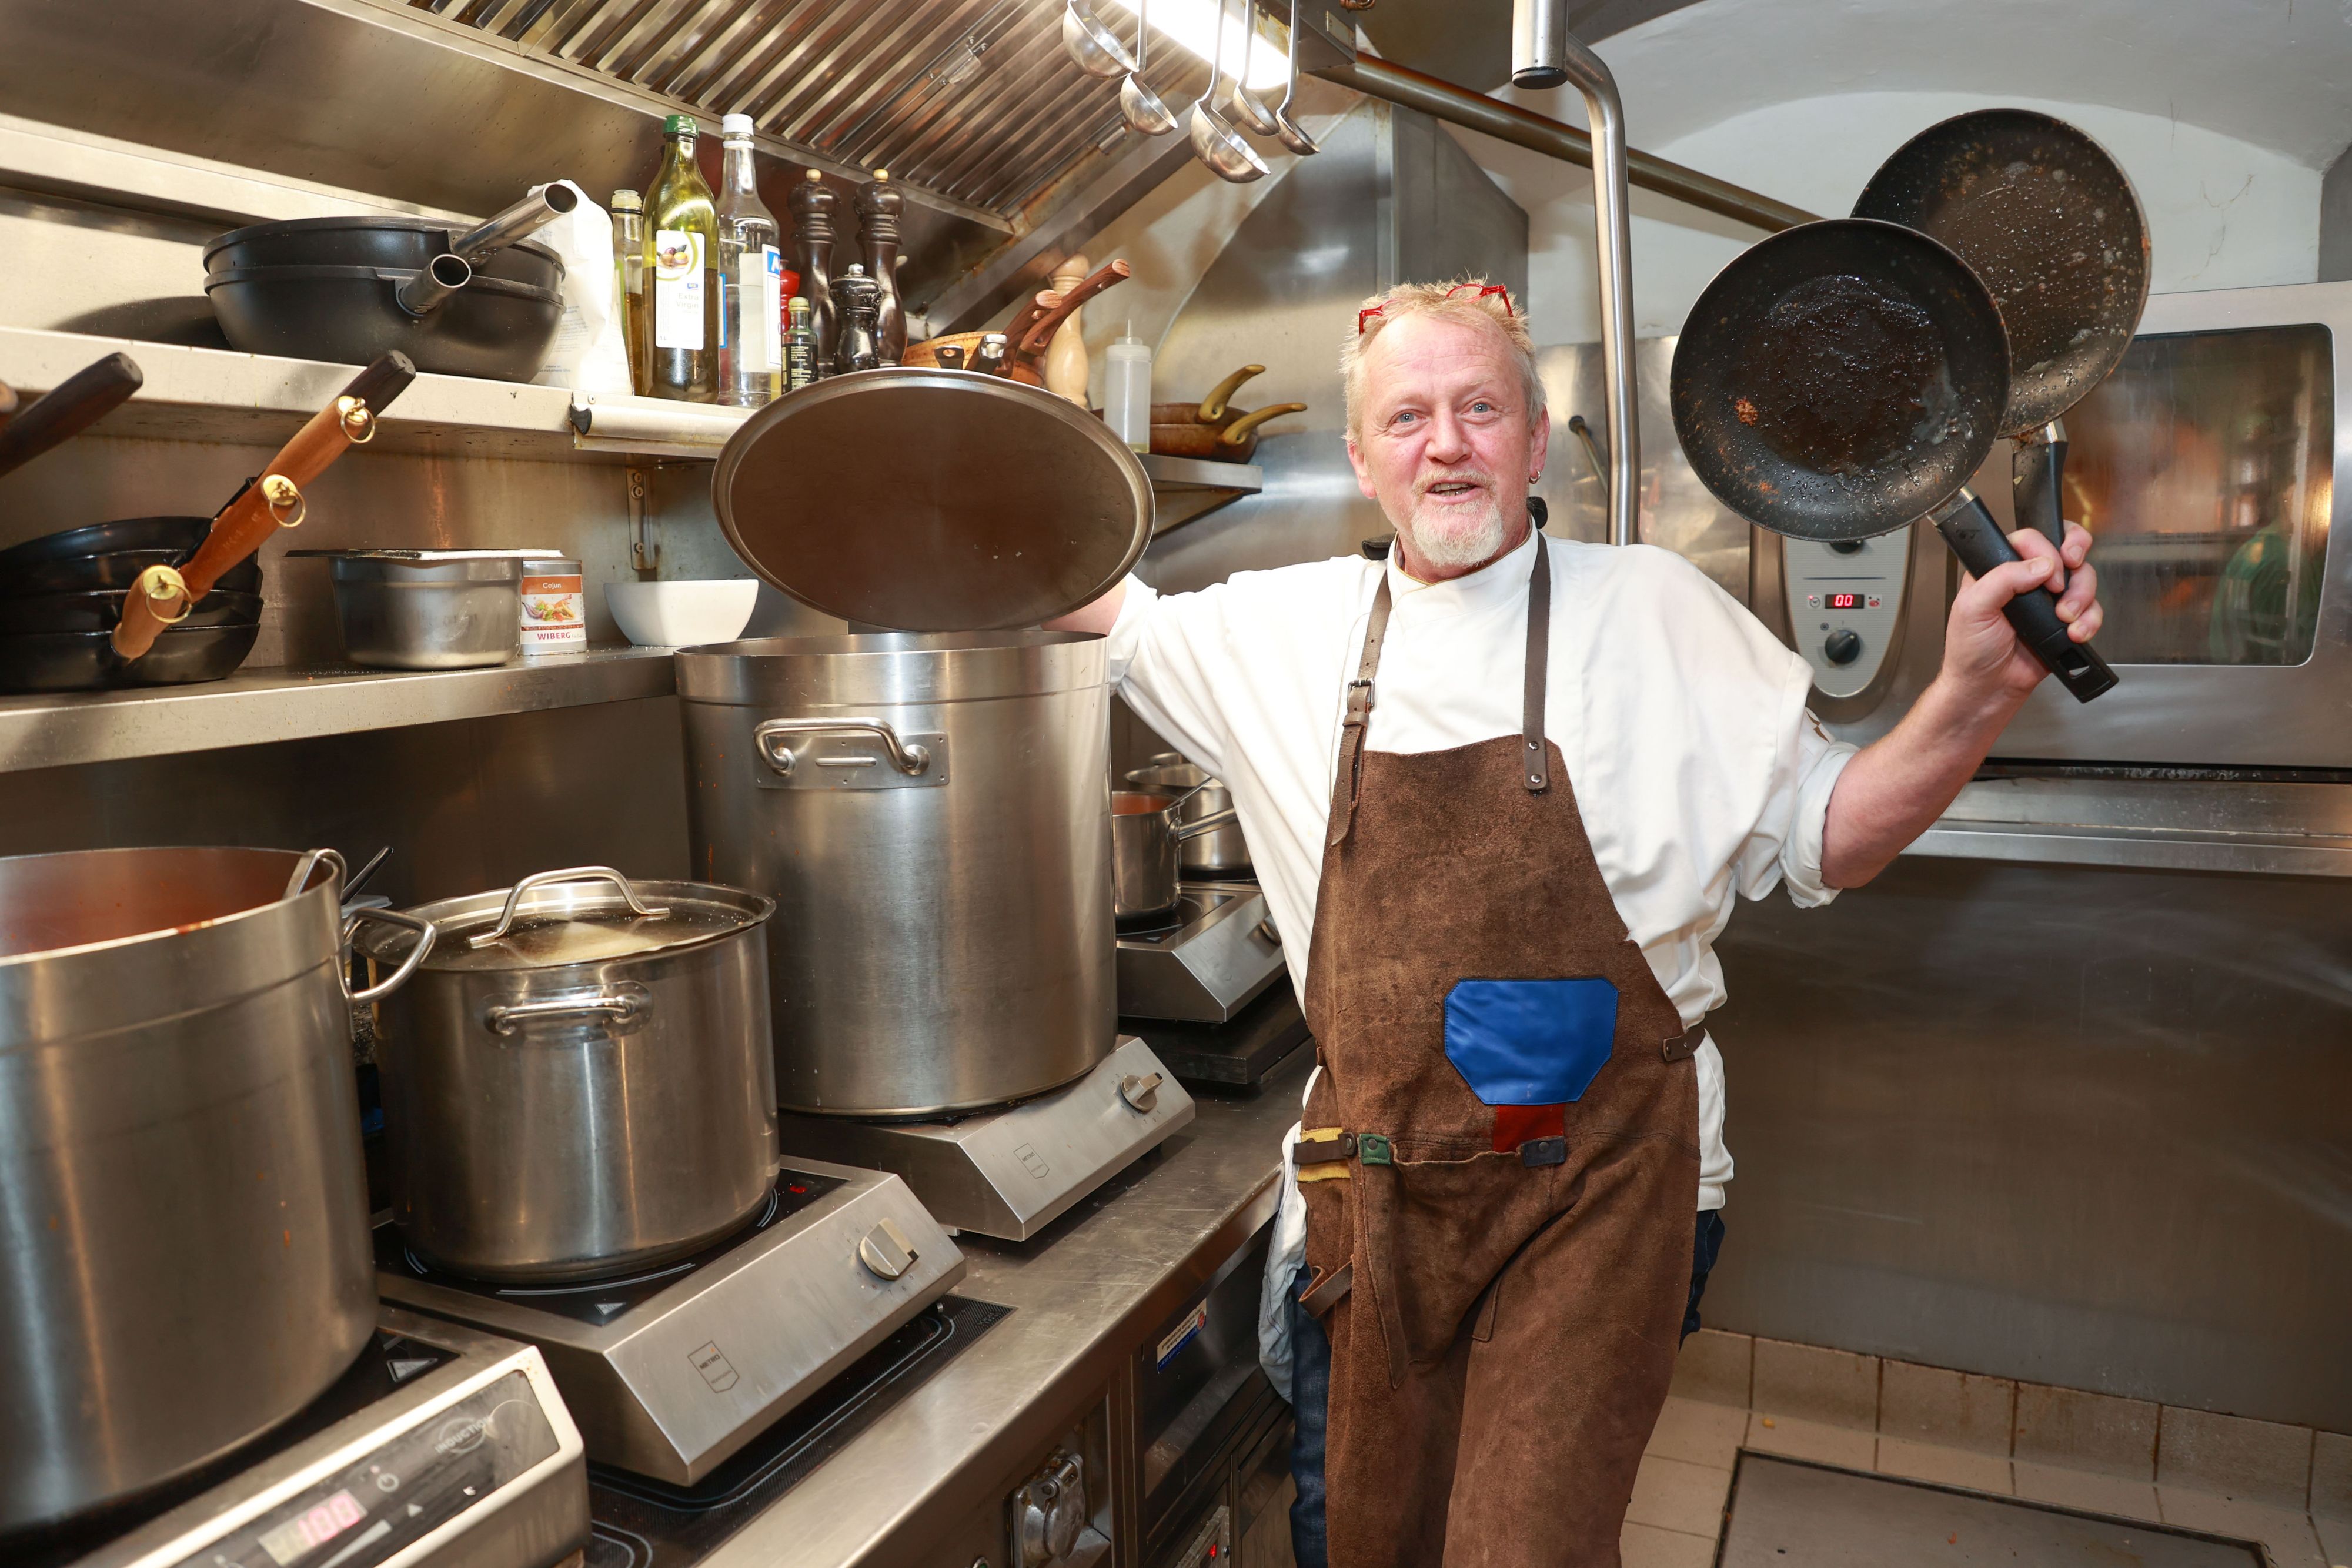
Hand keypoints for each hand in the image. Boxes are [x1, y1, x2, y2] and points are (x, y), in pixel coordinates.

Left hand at [1941, 521, 2102, 707]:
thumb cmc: (1970, 651)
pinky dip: (2090, 620)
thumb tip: (2039, 565)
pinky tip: (2075, 633)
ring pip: (2083, 579)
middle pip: (2066, 551)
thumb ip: (2002, 579)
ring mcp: (2047, 601)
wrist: (1986, 689)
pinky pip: (2091, 610)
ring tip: (2065, 618)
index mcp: (1998, 569)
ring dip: (2082, 596)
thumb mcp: (1972, 608)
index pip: (2030, 540)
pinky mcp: (2064, 622)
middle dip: (2076, 562)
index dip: (2046, 550)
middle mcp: (2026, 581)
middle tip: (2066, 582)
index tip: (2047, 574)